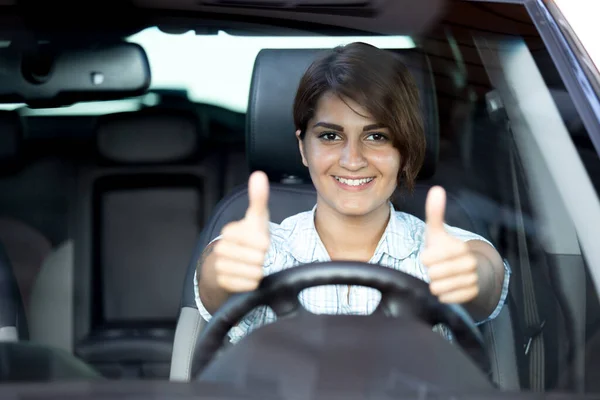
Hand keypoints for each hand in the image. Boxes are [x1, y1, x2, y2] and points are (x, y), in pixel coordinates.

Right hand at [212, 171, 270, 292]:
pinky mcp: (222, 282)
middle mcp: (221, 248)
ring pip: (253, 272)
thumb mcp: (256, 218)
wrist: (231, 261)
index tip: (259, 242)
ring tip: (251, 265)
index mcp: (231, 231)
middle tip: (255, 255)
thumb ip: (258, 198)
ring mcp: (220, 265)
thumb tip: (259, 175)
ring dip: (257, 271)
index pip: (261, 242)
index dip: (265, 244)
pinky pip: (248, 284)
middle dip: (262, 259)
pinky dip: (252, 282)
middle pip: (258, 259)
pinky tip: (247, 275)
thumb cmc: (248, 238)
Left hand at [421, 186, 479, 303]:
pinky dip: (443, 295)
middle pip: (433, 274)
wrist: (466, 270)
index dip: (425, 259)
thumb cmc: (445, 250)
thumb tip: (437, 189)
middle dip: (430, 272)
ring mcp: (472, 279)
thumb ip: (434, 213)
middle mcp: (469, 263)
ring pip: (438, 288)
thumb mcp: (436, 232)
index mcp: (459, 247)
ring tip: (442, 277)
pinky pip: (447, 298)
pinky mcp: (471, 295)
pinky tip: (447, 287)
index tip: (431, 256)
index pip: (427, 259)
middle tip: (437, 268)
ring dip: (435, 284)